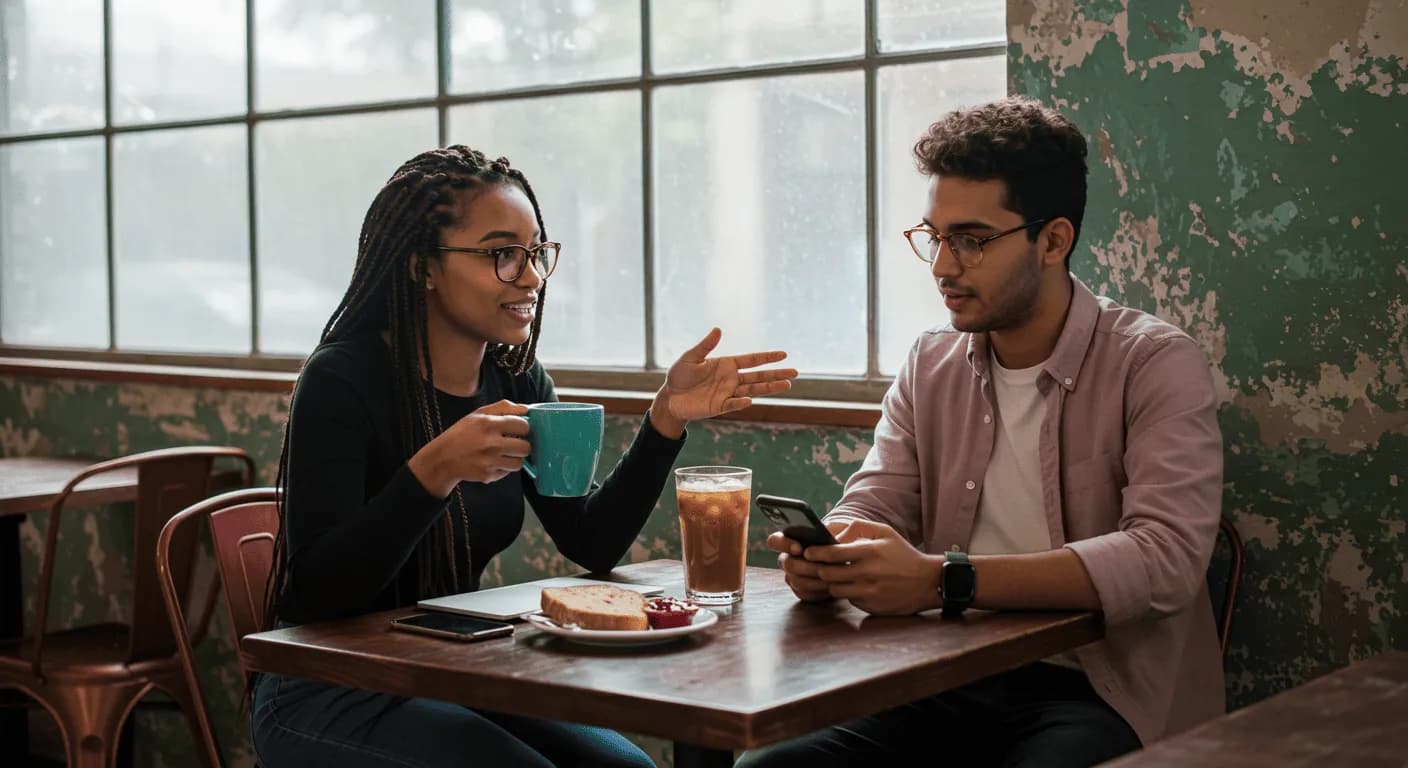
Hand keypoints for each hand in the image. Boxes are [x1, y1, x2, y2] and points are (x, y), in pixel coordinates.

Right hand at [409, 399, 530, 495]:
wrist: (443, 458)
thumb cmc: (462, 433)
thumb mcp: (478, 414)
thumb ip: (504, 407)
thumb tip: (526, 409)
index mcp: (489, 423)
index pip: (523, 426)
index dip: (523, 428)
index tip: (517, 429)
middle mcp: (491, 443)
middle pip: (525, 447)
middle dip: (522, 445)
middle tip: (513, 443)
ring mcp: (489, 461)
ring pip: (519, 462)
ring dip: (514, 458)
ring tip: (503, 453)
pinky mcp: (488, 475)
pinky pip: (507, 472)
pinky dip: (503, 468)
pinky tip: (492, 462)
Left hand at [652, 328, 797, 435]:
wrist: (670, 397)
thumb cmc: (679, 375)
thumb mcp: (690, 357)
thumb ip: (705, 346)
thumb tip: (718, 329)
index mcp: (727, 364)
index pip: (752, 360)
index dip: (767, 357)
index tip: (784, 354)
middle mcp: (731, 379)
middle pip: (758, 376)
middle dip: (776, 374)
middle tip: (795, 372)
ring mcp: (728, 393)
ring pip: (753, 389)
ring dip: (769, 388)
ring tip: (787, 385)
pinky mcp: (720, 406)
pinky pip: (733, 404)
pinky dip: (741, 402)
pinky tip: (749, 399)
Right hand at [766, 522, 848, 602]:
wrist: (850, 557)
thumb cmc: (843, 539)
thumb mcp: (842, 530)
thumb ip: (835, 531)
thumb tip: (834, 540)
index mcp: (791, 540)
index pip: (775, 541)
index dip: (783, 544)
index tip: (799, 548)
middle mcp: (787, 558)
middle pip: (787, 564)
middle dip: (806, 567)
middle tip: (823, 568)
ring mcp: (793, 576)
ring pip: (796, 581)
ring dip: (814, 581)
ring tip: (831, 579)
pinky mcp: (802, 590)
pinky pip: (804, 594)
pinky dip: (818, 592)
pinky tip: (831, 588)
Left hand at [804, 519, 942, 615]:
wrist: (927, 582)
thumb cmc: (903, 554)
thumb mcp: (885, 532)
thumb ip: (857, 528)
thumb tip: (833, 535)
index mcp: (870, 552)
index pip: (833, 553)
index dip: (816, 552)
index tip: (807, 551)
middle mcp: (868, 573)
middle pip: (828, 573)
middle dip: (817, 569)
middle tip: (813, 565)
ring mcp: (869, 593)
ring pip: (834, 589)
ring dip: (830, 582)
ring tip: (832, 575)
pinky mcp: (871, 607)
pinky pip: (849, 600)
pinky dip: (846, 593)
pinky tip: (851, 586)